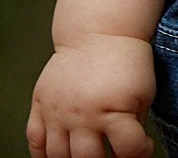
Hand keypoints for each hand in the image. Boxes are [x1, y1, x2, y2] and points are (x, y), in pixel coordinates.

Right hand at [26, 33, 154, 157]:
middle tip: (113, 155)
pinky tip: (57, 156)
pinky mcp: (40, 104)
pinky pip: (34, 141)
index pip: (128, 150)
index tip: (143, 146)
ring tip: (88, 155)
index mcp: (113, 110)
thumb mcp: (143, 93)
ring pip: (58, 156)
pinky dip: (42, 155)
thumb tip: (128, 152)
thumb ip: (135, 126)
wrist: (99, 32)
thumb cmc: (127, 64)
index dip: (140, 153)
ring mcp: (57, 112)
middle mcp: (81, 114)